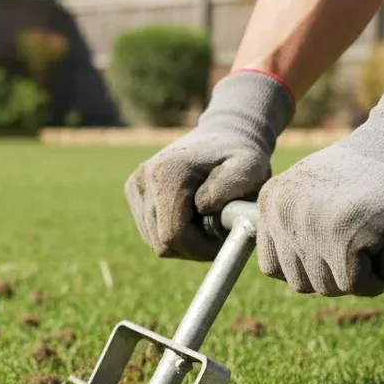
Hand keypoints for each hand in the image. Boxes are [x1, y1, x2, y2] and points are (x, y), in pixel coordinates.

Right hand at [124, 71, 292, 261]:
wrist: (225, 134)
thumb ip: (230, 186)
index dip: (199, 249)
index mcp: (167, 174)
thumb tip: (201, 206)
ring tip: (206, 219)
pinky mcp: (134, 191)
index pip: (173, 236)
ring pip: (154, 240)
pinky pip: (150, 231)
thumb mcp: (249, 167)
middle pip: (161, 243)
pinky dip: (172, 231)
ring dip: (183, 240)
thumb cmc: (240, 156)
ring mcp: (135, 185)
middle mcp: (144, 178)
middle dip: (192, 246)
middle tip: (217, 230)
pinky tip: (191, 215)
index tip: (223, 239)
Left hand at [256, 61, 383, 296]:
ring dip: (356, 280)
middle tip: (360, 256)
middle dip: (333, 277)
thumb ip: (294, 222)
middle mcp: (286, 213)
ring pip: (328, 286)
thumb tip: (287, 272)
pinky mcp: (347, 238)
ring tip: (374, 252)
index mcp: (273, 201)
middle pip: (300, 281)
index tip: (333, 257)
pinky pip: (356, 284)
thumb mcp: (314, 189)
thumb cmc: (368, 173)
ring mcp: (314, 225)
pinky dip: (377, 281)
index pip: (272, 266)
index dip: (307, 270)